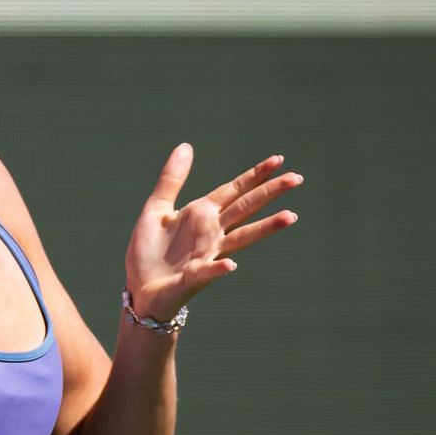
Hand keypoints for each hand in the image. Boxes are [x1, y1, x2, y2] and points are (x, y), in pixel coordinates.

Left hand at [123, 144, 301, 320]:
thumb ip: (172, 179)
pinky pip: (209, 272)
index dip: (255, 175)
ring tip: (290, 217)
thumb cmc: (148, 252)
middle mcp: (211, 233)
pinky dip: (220, 268)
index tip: (278, 159)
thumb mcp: (156, 209)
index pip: (234, 190)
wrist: (139, 288)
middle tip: (296, 178)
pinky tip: (232, 264)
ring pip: (241, 238)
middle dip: (270, 193)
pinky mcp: (193, 277)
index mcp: (202, 214)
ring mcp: (206, 255)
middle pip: (245, 208)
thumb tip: (187, 145)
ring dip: (264, 228)